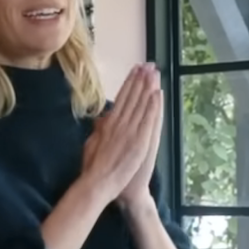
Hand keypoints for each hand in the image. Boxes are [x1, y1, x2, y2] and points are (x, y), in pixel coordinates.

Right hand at [78, 64, 159, 206]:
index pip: (121, 98)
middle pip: (132, 97)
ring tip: (154, 72)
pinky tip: (157, 94)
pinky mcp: (140, 141)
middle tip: (148, 65)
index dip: (129, 83)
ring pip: (141, 104)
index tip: (135, 70)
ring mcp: (130, 131)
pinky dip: (153, 106)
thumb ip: (98, 130)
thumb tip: (102, 119)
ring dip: (148, 87)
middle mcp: (119, 123)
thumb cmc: (93, 168)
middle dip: (140, 79)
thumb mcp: (91, 144)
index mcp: (108, 123)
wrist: (98, 183)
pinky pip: (148, 120)